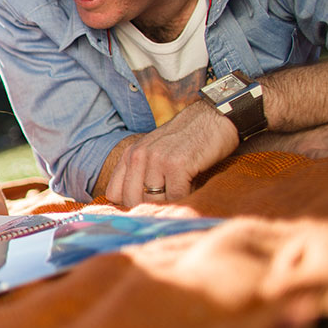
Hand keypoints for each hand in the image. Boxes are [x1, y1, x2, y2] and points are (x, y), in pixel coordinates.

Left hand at [107, 100, 237, 206]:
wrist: (213, 119)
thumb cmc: (185, 141)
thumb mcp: (154, 152)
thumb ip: (139, 173)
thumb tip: (132, 207)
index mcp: (129, 154)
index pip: (114, 193)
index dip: (129, 205)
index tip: (145, 207)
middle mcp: (138, 156)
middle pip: (132, 200)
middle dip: (150, 208)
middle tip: (166, 204)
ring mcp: (156, 160)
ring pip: (153, 201)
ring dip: (169, 203)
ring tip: (181, 193)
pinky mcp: (177, 165)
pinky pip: (175, 197)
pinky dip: (185, 199)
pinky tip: (192, 188)